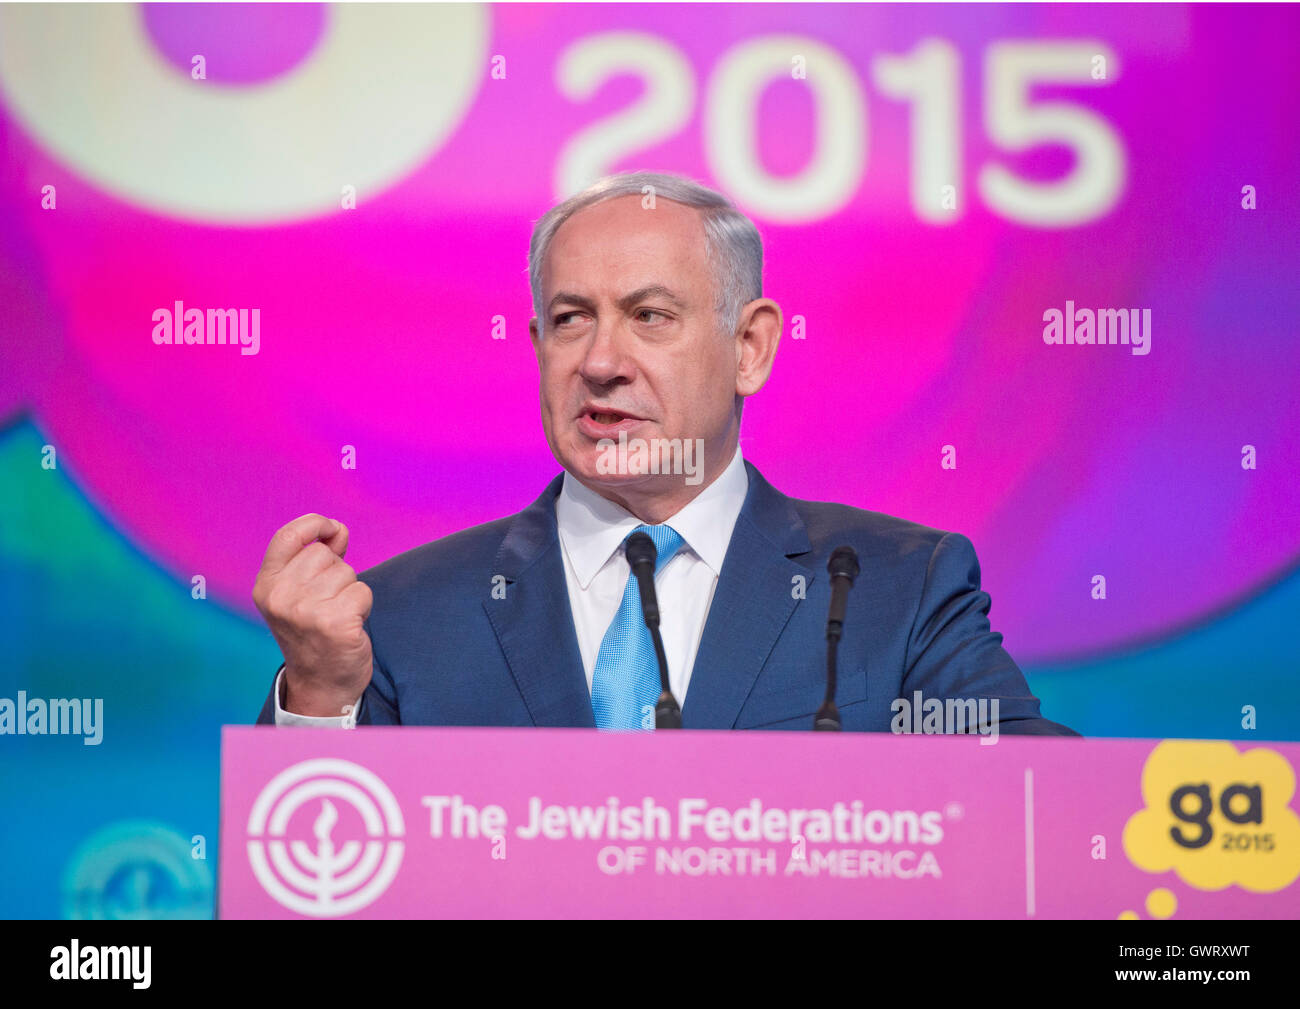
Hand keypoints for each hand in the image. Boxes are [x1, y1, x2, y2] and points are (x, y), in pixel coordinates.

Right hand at [252, 513, 372, 716]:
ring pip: (347, 573)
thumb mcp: (298, 595)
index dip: (315, 523)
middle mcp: (280, 597)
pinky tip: (349, 626)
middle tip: (328, 604)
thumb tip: (337, 530)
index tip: (333, 529)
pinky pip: (363, 592)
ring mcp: (306, 611)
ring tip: (337, 616)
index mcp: (266, 586)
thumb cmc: (313, 633)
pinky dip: (363, 607)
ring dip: (350, 592)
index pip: (288, 536)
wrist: (320, 684)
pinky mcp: (335, 623)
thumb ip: (315, 560)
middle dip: (336, 573)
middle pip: (324, 554)